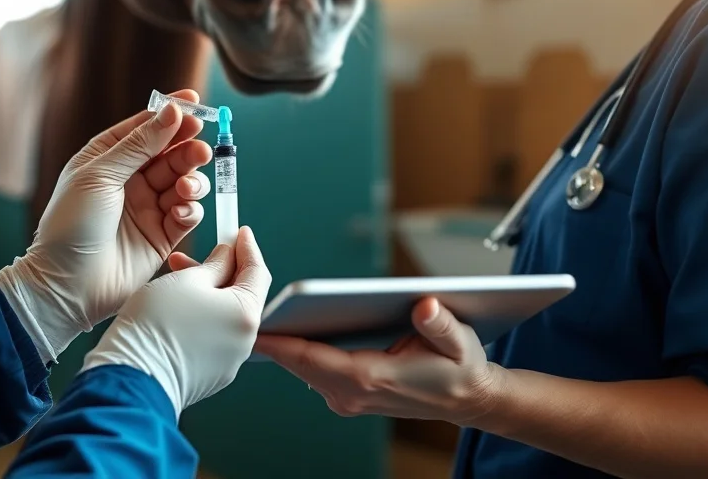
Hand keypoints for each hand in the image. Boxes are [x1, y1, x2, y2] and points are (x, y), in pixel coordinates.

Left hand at [0, 90, 212, 361]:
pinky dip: (190, 209)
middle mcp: (129, 181)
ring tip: (186, 188)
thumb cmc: (71, 225)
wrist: (66, 284)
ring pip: (183, 182)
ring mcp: (147, 208)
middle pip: (170, 154)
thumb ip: (139, 144)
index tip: (194, 102)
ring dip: (192, 180)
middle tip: (199, 149)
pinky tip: (182, 211)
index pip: (145, 128)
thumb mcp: (100, 175)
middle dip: (187, 149)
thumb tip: (172, 111)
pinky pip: (186, 214)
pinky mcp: (161, 236)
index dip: (170, 114)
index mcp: (107, 159)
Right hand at [82, 227, 272, 417]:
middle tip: (204, 253)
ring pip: (224, 318)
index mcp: (246, 314)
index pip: (257, 271)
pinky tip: (178, 311)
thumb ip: (215, 264)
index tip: (240, 232)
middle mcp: (245, 341)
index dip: (247, 247)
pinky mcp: (210, 376)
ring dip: (209, 296)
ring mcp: (228, 362)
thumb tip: (227, 257)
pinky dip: (202, 321)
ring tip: (179, 280)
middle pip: (241, 296)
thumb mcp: (187, 279)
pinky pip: (213, 339)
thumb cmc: (157, 324)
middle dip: (222, 271)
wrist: (132, 378)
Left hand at [253, 297, 501, 424]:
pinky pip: (313, 371)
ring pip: (303, 368)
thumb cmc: (460, 369)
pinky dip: (297, 353)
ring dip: (281, 346)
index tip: (254, 327)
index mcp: (372, 378)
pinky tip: (285, 330)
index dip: (282, 343)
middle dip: (272, 338)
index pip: (313, 359)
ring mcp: (348, 398)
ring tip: (254, 314)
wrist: (467, 400)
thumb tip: (425, 307)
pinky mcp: (348, 394)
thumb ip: (441, 324)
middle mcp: (353, 393)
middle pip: (299, 363)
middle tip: (240, 308)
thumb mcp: (460, 342)